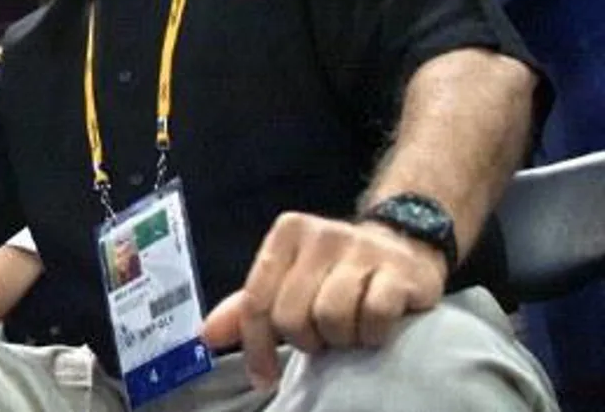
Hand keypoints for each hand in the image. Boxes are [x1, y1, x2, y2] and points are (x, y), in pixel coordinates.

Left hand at [199, 213, 445, 389]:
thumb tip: (207, 335)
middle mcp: (321, 234)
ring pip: (331, 317)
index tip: (265, 376)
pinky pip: (374, 316)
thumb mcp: (287, 281)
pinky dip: (372, 334)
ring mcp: (362, 248)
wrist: (403, 246)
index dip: (257, 346)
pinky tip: (375, 329)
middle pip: (291, 315)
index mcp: (286, 234)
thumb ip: (247, 308)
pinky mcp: (399, 269)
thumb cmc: (334, 273)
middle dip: (306, 340)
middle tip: (321, 339)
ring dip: (341, 339)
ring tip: (348, 331)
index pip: (257, 301)